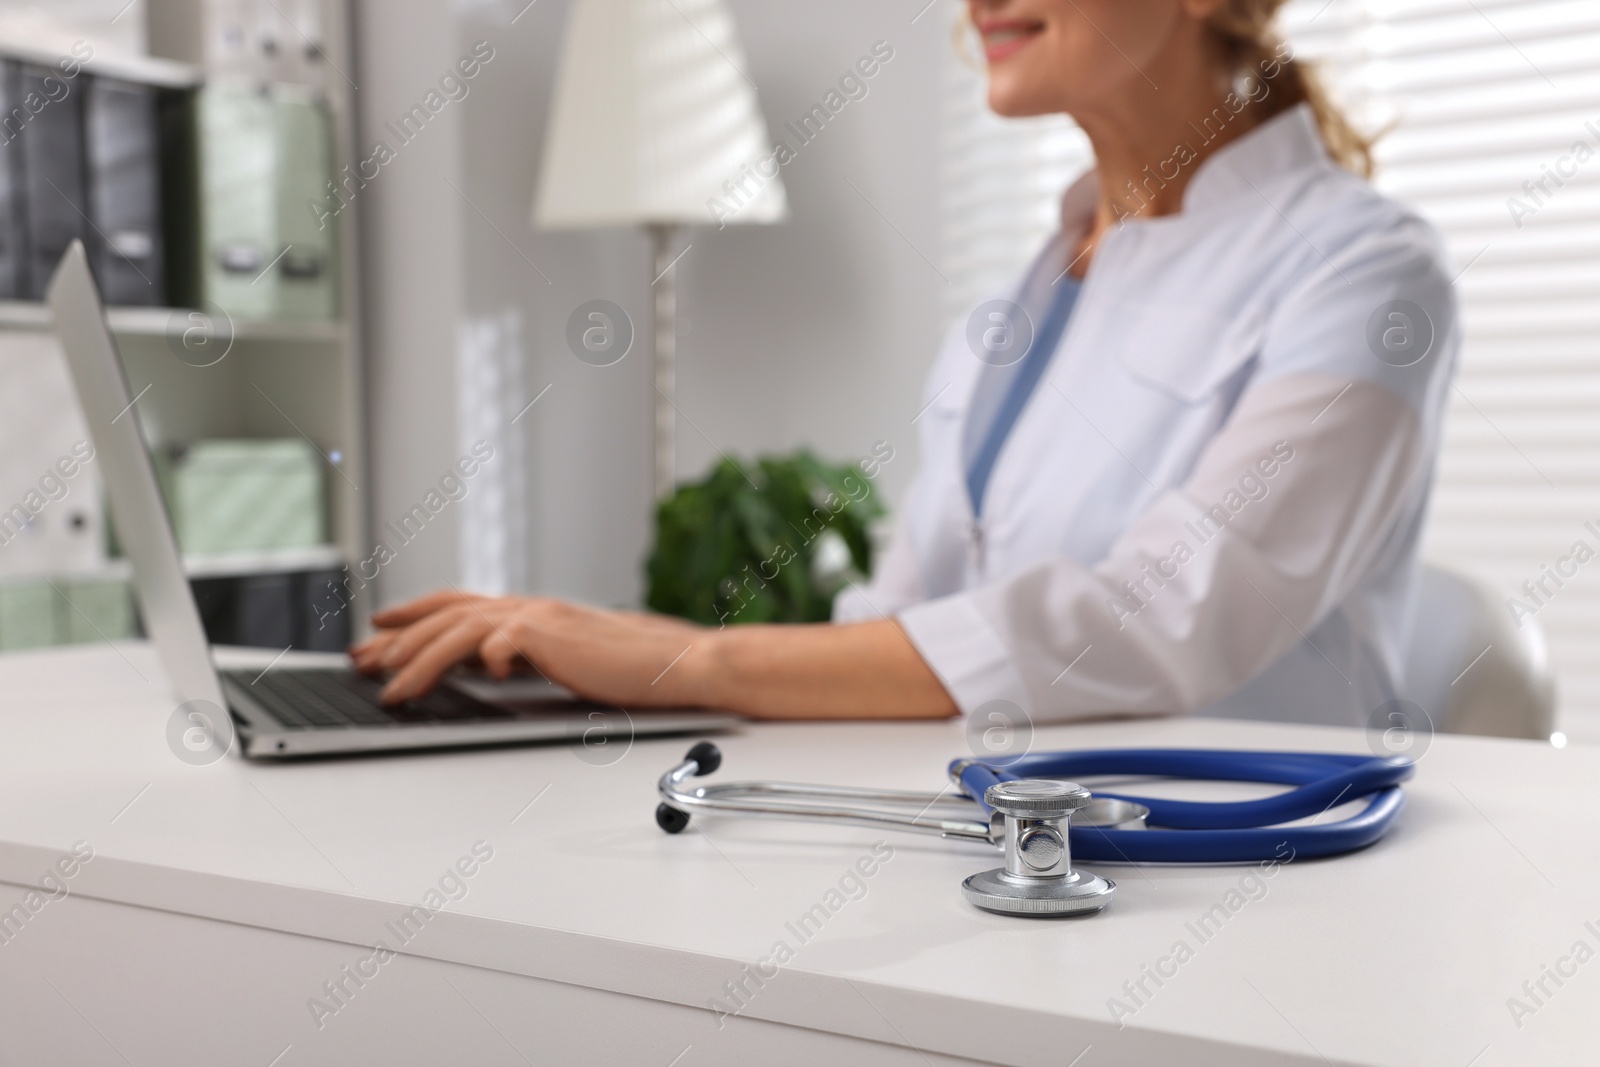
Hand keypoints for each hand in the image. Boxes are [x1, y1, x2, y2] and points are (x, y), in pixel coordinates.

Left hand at [351, 590, 709, 706]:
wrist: (677, 663)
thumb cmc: (631, 668)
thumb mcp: (567, 659)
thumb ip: (530, 654)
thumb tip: (492, 664)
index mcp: (530, 611)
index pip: (456, 605)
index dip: (412, 616)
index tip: (376, 634)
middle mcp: (529, 607)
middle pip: (445, 616)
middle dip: (396, 640)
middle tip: (361, 661)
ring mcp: (540, 618)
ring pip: (459, 631)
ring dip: (419, 660)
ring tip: (392, 688)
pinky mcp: (554, 635)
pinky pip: (504, 641)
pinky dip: (486, 657)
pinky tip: (481, 674)